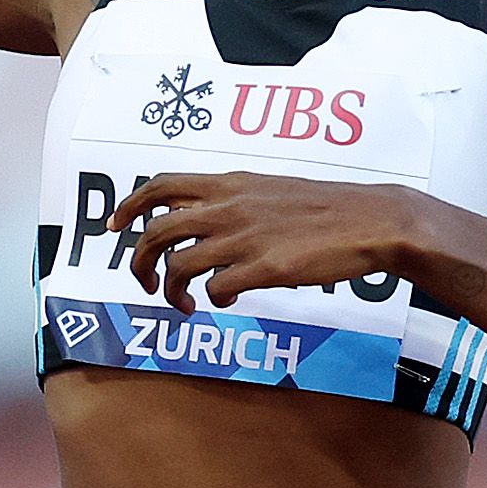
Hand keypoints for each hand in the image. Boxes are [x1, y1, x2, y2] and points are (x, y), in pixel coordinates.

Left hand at [109, 173, 415, 312]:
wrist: (371, 219)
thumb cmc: (325, 207)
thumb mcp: (269, 189)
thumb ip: (232, 200)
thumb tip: (201, 220)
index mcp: (230, 184)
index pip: (160, 186)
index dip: (129, 207)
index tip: (115, 227)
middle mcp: (229, 207)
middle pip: (155, 233)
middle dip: (139, 264)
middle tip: (147, 284)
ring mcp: (245, 238)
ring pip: (178, 266)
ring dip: (173, 291)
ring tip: (186, 304)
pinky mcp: (265, 268)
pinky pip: (215, 289)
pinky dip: (212, 300)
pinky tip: (230, 299)